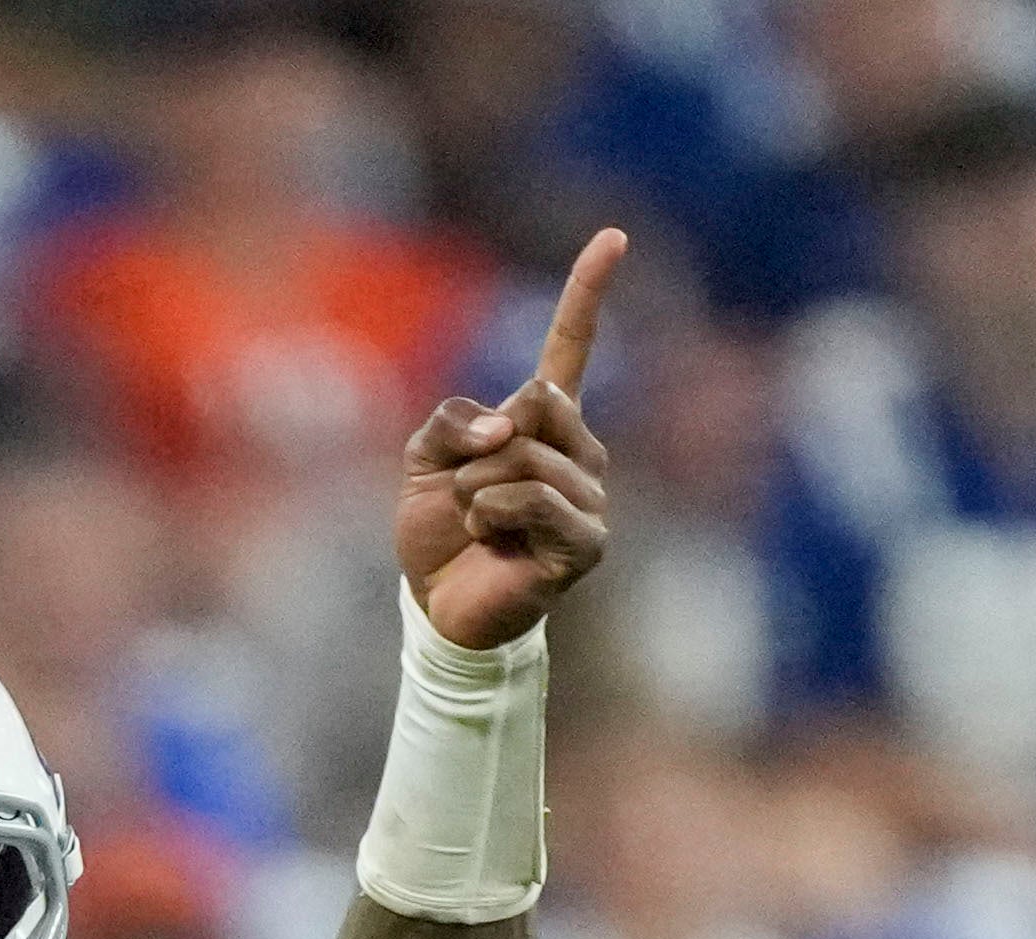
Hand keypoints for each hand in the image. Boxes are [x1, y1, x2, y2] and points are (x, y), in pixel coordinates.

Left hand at [395, 232, 623, 652]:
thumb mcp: (422, 459)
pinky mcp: (586, 541)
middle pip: (538, 402)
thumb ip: (453, 422)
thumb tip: (511, 422)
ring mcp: (589, 495)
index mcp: (543, 422)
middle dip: (480, 446)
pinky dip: (490, 513)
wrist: (438, 606)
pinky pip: (531, 500)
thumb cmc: (438, 531)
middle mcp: (578, 451)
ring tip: (478, 523)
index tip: (613, 236)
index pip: (569, 346)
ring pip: (526, 456)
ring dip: (477, 488)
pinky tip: (490, 537)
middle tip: (470, 493)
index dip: (588, 291)